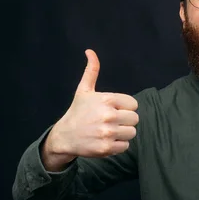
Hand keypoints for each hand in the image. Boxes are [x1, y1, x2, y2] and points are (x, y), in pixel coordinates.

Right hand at [43, 49, 138, 168]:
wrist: (64, 136)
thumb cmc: (78, 112)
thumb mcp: (84, 90)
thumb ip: (92, 71)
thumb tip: (90, 51)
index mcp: (107, 100)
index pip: (133, 104)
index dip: (125, 108)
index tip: (113, 110)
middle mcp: (108, 116)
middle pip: (135, 119)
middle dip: (125, 121)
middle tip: (111, 122)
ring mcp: (107, 133)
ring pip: (132, 133)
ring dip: (123, 133)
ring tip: (109, 131)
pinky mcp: (106, 148)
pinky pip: (125, 146)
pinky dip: (118, 145)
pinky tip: (106, 141)